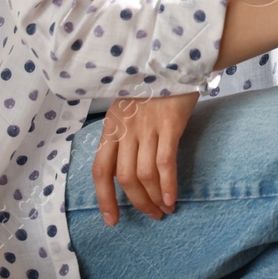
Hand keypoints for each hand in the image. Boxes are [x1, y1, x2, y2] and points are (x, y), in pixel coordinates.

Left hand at [91, 92, 197, 225]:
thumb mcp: (129, 105)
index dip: (104, 198)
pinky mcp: (170, 124)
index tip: (112, 220)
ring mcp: (147, 126)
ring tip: (164, 210)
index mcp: (112, 125)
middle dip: (137, 203)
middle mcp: (126, 128)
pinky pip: (165, 163)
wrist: (176, 58)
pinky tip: (172, 198)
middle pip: (125, 177)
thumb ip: (124, 131)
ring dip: (153, 199)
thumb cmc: (154, 85)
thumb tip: (126, 166)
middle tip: (151, 215)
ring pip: (144, 175)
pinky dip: (168, 186)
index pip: (101, 169)